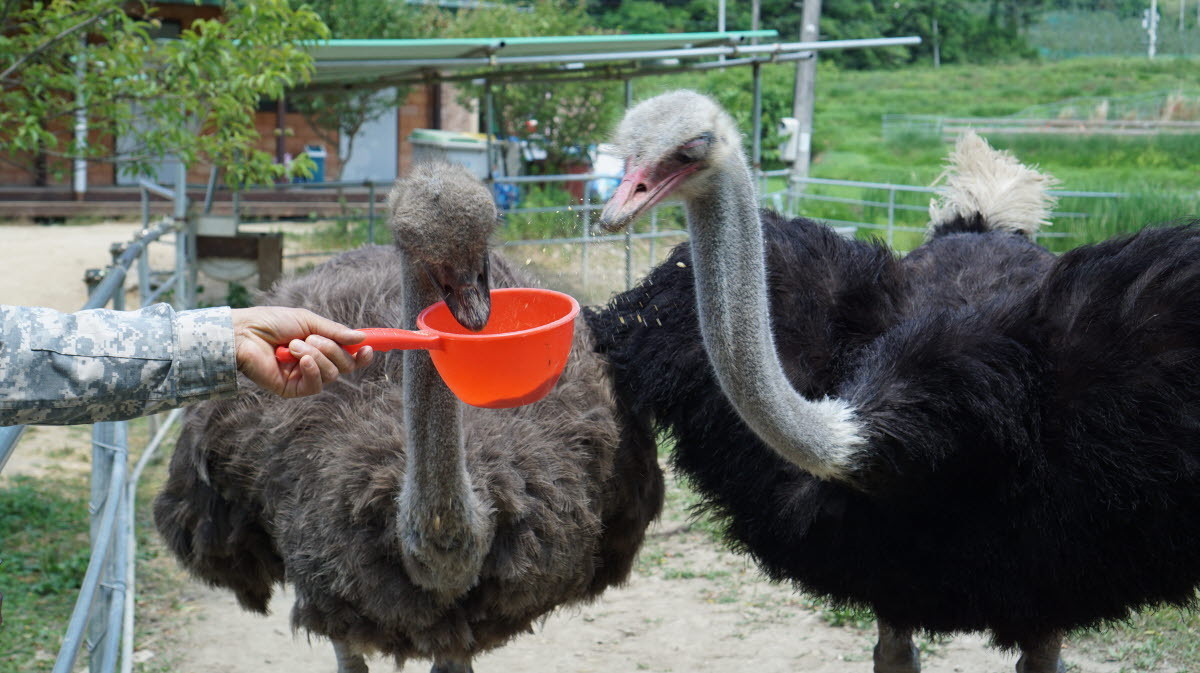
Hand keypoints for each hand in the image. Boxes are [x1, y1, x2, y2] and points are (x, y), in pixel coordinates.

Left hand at [231, 306, 373, 397]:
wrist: (245, 333)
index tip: (368, 348)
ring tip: (293, 345)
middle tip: (312, 338)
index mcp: (320, 347)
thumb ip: (336, 332)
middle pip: (344, 366)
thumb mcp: (309, 321)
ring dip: (316, 356)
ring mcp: (304, 377)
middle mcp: (315, 364)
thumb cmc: (273, 322)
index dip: (361, 355)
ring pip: (332, 374)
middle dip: (332, 350)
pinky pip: (316, 385)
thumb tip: (362, 339)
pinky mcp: (293, 389)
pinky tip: (300, 360)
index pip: (348, 357)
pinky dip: (312, 371)